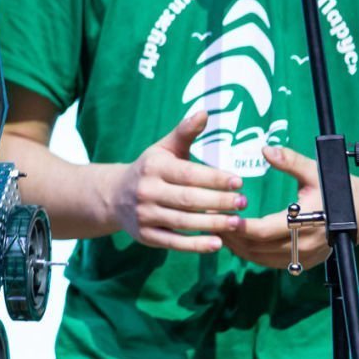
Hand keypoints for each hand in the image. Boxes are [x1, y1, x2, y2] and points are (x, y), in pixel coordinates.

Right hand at [109, 110, 248, 251]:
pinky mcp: (146, 236)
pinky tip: (217, 243)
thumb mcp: (164, 147)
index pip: (188, 173)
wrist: (114, 196)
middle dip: (218, 202)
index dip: (214, 178)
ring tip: (237, 223)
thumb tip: (205, 112)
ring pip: (183, 222)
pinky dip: (196, 245)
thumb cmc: (151, 168)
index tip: (239, 181)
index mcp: (154, 167)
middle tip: (243, 203)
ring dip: (212, 224)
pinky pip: (174, 242)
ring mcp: (145, 215)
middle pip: (188, 199)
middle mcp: (147, 191)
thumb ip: (185, 131)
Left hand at [223, 145, 358, 268]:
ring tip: (219, 231)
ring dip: (240, 248)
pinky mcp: (307, 262)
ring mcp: (306, 257)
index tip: (223, 217)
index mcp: (305, 222)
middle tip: (211, 222)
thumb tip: (266, 149)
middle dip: (232, 238)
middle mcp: (305, 245)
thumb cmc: (344, 189)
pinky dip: (254, 255)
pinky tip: (240, 243)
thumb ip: (290, 161)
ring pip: (263, 260)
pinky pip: (273, 263)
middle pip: (258, 249)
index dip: (241, 227)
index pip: (264, 231)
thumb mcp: (318, 170)